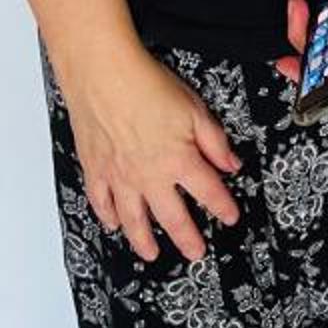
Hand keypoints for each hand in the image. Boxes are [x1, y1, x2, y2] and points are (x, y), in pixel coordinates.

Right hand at [63, 49, 240, 264]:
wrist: (103, 74)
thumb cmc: (144, 84)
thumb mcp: (195, 109)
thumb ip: (215, 141)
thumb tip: (231, 163)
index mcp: (179, 161)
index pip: (209, 193)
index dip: (223, 207)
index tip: (229, 217)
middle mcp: (150, 176)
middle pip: (173, 218)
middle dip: (188, 239)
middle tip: (195, 252)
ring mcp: (120, 177)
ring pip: (134, 220)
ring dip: (145, 241)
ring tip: (152, 253)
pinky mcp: (96, 170)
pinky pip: (101, 202)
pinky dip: (108, 217)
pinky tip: (113, 224)